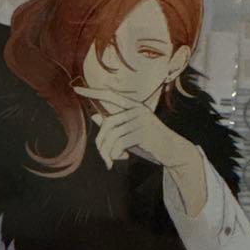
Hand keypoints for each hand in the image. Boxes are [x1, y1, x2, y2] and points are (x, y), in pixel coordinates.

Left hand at [71, 85, 193, 171]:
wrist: (173, 152)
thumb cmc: (150, 142)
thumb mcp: (130, 132)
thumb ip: (115, 124)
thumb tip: (95, 116)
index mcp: (134, 106)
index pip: (110, 95)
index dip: (93, 93)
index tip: (77, 90)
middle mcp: (137, 109)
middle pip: (107, 124)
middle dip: (101, 144)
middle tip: (105, 157)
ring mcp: (141, 120)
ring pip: (112, 135)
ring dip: (108, 152)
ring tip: (113, 160)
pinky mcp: (143, 132)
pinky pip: (119, 144)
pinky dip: (116, 154)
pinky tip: (124, 158)